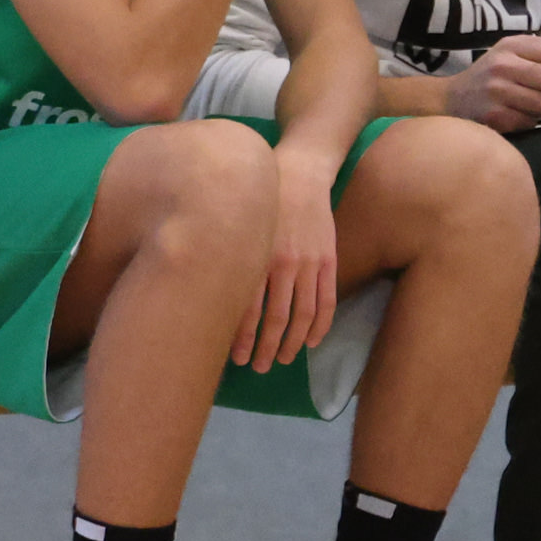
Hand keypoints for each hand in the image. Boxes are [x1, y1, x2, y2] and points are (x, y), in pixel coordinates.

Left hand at [240, 157, 338, 372]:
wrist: (300, 173)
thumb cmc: (260, 203)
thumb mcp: (239, 230)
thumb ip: (231, 262)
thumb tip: (211, 299)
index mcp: (257, 257)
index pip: (248, 308)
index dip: (242, 338)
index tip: (235, 359)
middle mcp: (283, 263)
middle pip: (278, 318)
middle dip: (267, 347)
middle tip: (258, 367)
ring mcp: (310, 262)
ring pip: (304, 313)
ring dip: (293, 342)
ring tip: (282, 359)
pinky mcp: (329, 259)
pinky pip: (327, 299)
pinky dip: (321, 325)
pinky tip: (313, 341)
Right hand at [443, 38, 540, 131]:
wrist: (450, 99)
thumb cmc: (489, 76)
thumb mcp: (508, 54)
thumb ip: (538, 56)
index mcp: (510, 45)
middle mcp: (502, 65)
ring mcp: (496, 90)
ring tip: (529, 106)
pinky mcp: (493, 115)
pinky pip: (530, 121)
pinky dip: (528, 121)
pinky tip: (515, 115)